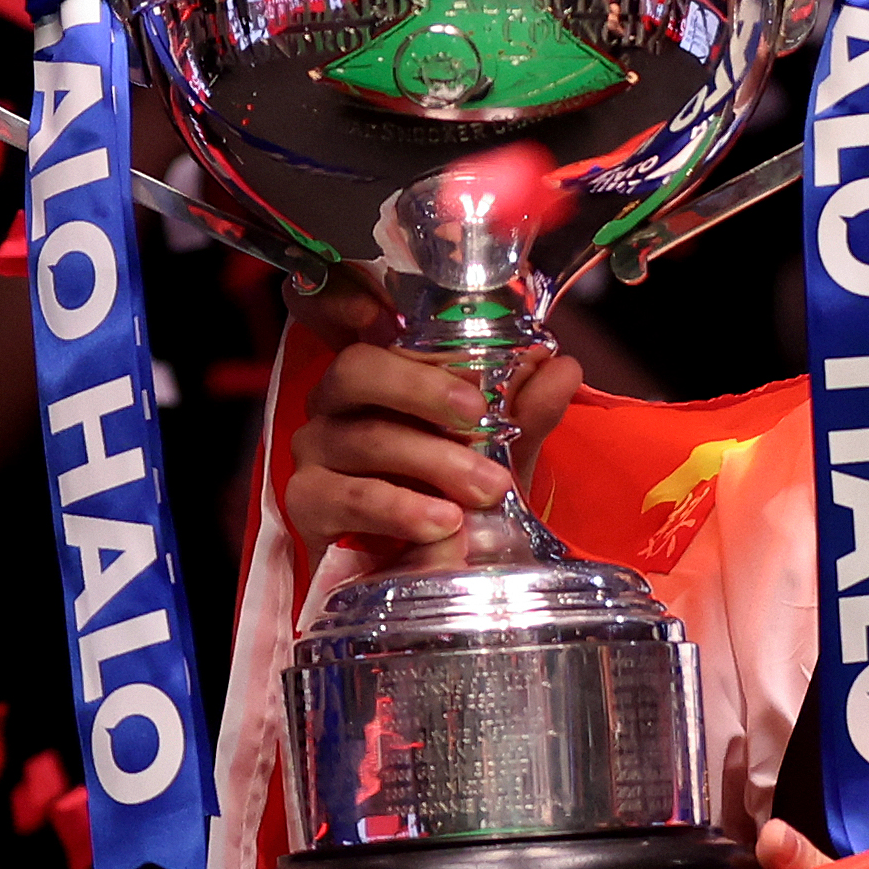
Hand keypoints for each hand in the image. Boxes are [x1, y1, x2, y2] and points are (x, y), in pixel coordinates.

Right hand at [274, 281, 585, 570]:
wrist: (423, 569)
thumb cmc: (453, 493)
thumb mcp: (499, 452)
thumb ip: (526, 411)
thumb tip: (561, 366)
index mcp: (380, 372)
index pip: (357, 322)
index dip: (350, 299)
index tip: (383, 312)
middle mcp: (337, 402)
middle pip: (358, 369)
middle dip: (422, 388)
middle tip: (480, 415)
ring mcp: (316, 450)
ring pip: (365, 438)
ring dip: (433, 461)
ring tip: (486, 490)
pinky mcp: (307, 504)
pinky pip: (348, 498)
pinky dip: (399, 508)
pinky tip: (441, 522)